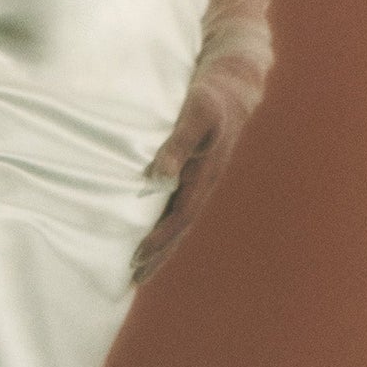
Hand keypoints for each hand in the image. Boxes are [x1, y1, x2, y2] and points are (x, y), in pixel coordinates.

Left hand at [130, 79, 240, 285]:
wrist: (232, 87)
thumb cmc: (211, 98)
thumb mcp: (195, 114)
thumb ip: (177, 144)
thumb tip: (158, 177)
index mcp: (205, 175)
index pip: (180, 217)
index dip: (159, 239)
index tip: (137, 257)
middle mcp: (202, 184)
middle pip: (180, 229)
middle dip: (159, 255)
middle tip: (133, 280)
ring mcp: (198, 182)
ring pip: (178, 222)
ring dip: (160, 247)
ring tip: (137, 269)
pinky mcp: (192, 174)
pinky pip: (175, 207)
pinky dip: (162, 226)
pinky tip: (145, 234)